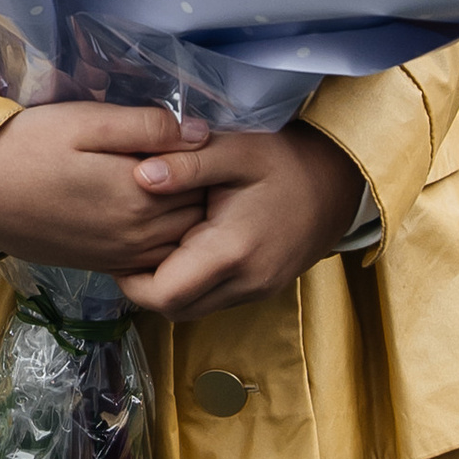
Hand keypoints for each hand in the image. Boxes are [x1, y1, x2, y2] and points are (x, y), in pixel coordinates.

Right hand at [0, 105, 216, 276]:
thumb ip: (146, 127)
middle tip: (210, 158)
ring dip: (196, 216)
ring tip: (190, 182)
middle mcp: (138, 233)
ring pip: (186, 240)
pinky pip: (160, 259)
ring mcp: (123, 254)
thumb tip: (201, 132)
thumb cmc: (28, 147)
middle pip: (202, 213)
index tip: (215, 135)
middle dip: (212, 187)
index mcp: (139, 193)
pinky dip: (172, 239)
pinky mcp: (108, 264)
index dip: (215, 155)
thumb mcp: (85, 122)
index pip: (206, 178)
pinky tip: (161, 211)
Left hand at [113, 123, 365, 321]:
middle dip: (145, 285)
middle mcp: (246, 281)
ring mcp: (257, 290)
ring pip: (193, 309)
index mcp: (232, 251)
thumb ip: (186, 162)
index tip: (120, 248)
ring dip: (169, 286)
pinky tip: (187, 248)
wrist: (339, 181)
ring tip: (156, 245)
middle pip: (174, 309)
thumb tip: (139, 175)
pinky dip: (193, 284)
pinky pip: (214, 300)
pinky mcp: (263, 288)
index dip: (131, 278)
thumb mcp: (235, 150)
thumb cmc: (284, 161)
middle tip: (130, 248)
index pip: (163, 293)